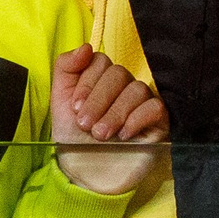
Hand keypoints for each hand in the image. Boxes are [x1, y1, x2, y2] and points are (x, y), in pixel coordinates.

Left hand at [49, 46, 166, 192]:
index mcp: (101, 78)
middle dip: (98, 100)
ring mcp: (142, 103)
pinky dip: (137, 118)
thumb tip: (86, 46)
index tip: (74, 107)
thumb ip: (66, 67)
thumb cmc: (73, 135)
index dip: (87, 82)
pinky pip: (156, 107)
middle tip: (85, 124)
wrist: (85, 171)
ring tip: (100, 134)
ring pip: (137, 90)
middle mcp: (124, 87)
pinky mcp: (159, 122)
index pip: (101, 61)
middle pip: (118, 74)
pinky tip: (124, 135)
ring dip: (114, 112)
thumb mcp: (60, 99)